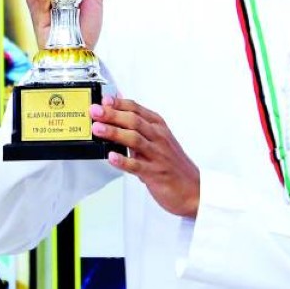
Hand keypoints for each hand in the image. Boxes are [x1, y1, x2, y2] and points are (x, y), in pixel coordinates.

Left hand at [92, 96, 199, 217]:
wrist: (194, 189)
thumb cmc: (173, 164)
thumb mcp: (159, 140)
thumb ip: (139, 127)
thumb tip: (118, 111)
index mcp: (159, 127)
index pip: (137, 110)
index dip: (119, 103)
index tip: (104, 99)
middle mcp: (159, 138)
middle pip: (134, 121)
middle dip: (113, 115)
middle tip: (95, 111)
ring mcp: (158, 155)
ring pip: (134, 139)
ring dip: (114, 133)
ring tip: (98, 129)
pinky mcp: (155, 173)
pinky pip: (137, 166)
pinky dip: (123, 161)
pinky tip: (111, 157)